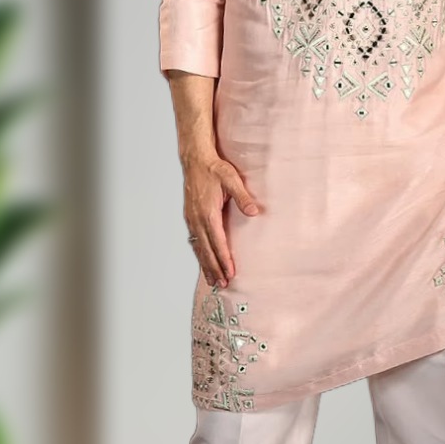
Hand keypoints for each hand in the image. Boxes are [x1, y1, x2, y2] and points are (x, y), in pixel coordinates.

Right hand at [182, 154, 260, 286]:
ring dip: (206, 265)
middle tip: (223, 284)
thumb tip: (255, 212)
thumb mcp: (231, 179)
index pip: (218, 241)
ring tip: (213, 280)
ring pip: (198, 248)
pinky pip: (194, 241)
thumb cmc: (214, 168)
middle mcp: (197, 219)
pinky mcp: (190, 217)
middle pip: (206, 250)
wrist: (195, 159)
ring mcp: (191, 219)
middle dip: (215, 268)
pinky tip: (203, 262)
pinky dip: (199, 254)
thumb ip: (243, 196)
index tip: (230, 272)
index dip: (224, 259)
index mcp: (208, 213)